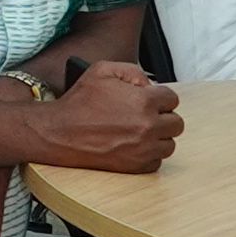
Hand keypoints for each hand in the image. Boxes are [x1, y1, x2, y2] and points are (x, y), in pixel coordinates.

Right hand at [19, 63, 185, 172]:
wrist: (59, 133)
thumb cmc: (78, 103)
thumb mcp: (102, 70)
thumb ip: (131, 71)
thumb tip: (147, 83)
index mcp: (144, 101)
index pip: (172, 99)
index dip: (160, 97)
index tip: (150, 100)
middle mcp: (148, 126)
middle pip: (176, 123)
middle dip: (163, 117)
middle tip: (146, 116)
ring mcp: (144, 149)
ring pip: (169, 144)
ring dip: (158, 137)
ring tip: (139, 131)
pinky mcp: (136, 166)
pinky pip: (157, 162)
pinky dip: (148, 155)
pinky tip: (134, 145)